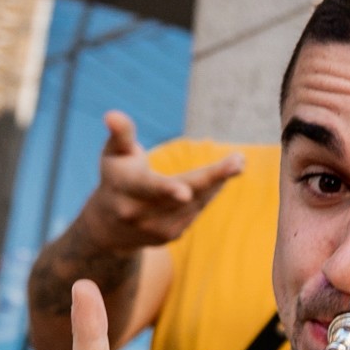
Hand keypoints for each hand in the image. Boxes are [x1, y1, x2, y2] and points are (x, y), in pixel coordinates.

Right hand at [78, 112, 241, 252]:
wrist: (110, 228)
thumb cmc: (116, 178)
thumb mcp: (114, 154)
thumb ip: (121, 134)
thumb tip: (112, 114)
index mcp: (125, 189)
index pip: (149, 188)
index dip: (167, 189)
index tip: (185, 192)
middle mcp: (141, 213)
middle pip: (185, 192)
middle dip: (213, 178)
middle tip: (239, 162)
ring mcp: (158, 228)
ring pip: (198, 200)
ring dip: (219, 179)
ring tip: (237, 162)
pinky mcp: (172, 235)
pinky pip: (199, 208)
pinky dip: (211, 190)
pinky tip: (221, 177)